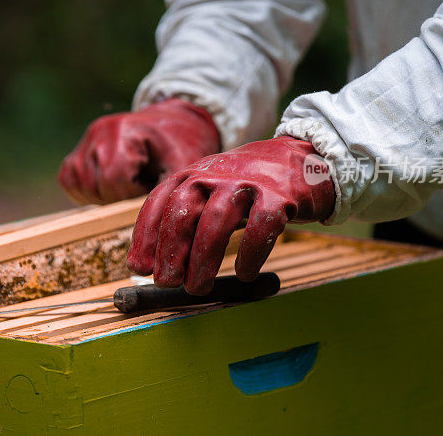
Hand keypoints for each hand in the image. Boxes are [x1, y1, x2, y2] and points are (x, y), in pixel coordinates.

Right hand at [58, 99, 220, 203]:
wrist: (171, 124)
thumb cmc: (180, 144)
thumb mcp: (184, 163)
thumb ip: (170, 188)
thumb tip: (159, 220)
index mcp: (124, 130)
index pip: (113, 178)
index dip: (131, 192)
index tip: (148, 184)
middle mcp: (98, 131)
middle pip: (93, 184)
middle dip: (117, 195)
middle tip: (139, 185)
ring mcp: (86, 140)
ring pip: (77, 184)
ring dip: (101, 195)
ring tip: (127, 185)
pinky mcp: (79, 150)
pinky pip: (68, 179)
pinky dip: (85, 190)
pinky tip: (109, 188)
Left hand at [126, 136, 334, 294]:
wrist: (303, 155)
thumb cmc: (248, 184)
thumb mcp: (210, 190)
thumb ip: (185, 218)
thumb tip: (155, 264)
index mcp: (193, 174)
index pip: (159, 202)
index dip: (145, 236)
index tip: (139, 267)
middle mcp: (215, 174)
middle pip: (183, 211)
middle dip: (170, 250)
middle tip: (167, 283)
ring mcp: (248, 183)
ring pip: (217, 220)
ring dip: (203, 258)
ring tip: (198, 287)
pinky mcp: (280, 195)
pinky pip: (261, 226)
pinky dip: (250, 253)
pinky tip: (244, 273)